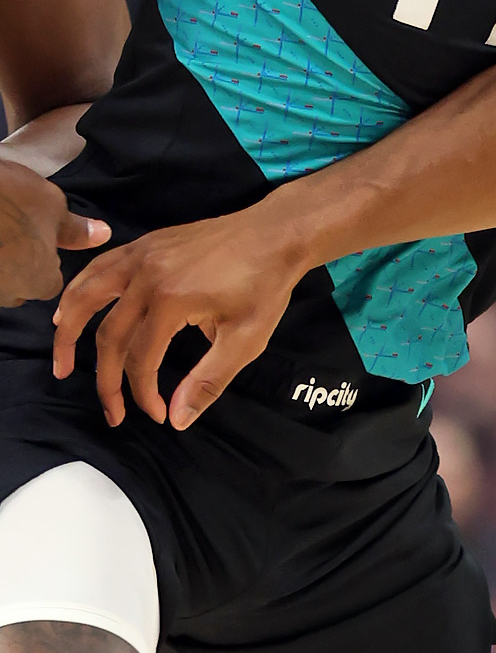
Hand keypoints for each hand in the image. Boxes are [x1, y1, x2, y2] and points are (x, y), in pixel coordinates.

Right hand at [0, 152, 107, 306]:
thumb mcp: (52, 207)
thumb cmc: (12, 198)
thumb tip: (103, 235)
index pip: (49, 284)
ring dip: (0, 265)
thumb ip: (75, 230)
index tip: (37, 240)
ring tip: (1, 234)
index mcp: (38, 281)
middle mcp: (6, 292)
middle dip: (17, 269)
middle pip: (17, 289)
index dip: (44, 262)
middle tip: (12, 236)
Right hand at [49, 200, 311, 425]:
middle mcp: (145, 276)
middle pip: (108, 334)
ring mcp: (140, 255)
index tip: (157, 414)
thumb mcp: (246, 340)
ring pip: (86, 295)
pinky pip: (98, 269)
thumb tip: (176, 419)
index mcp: (171, 300)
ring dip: (68, 331)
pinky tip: (69, 310)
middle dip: (105, 379)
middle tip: (109, 411)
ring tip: (62, 363)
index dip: (142, 393)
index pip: (141, 359)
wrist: (275, 233)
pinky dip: (78, 292)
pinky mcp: (143, 245)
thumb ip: (208, 381)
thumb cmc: (266, 286)